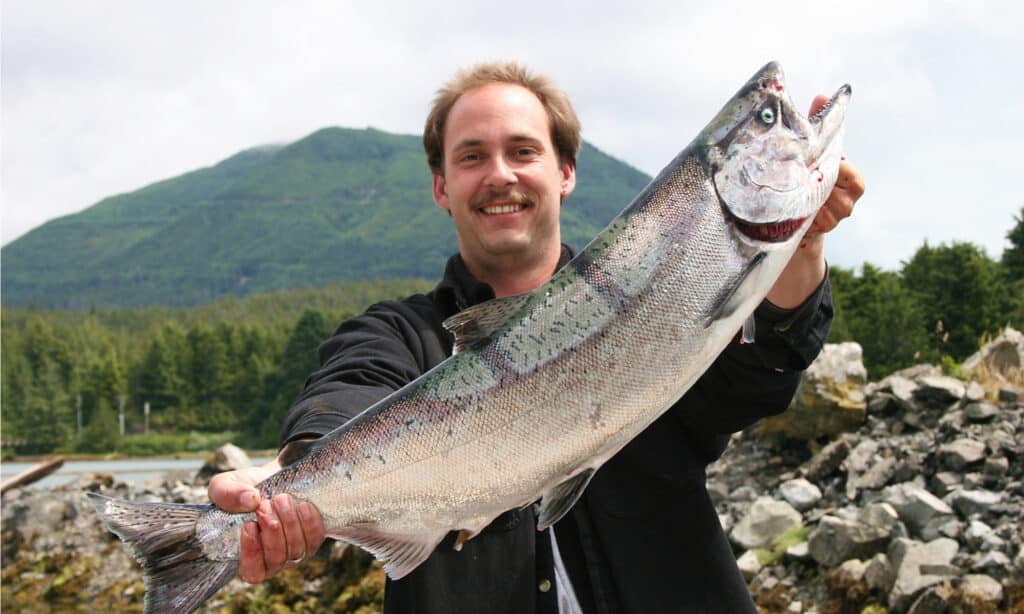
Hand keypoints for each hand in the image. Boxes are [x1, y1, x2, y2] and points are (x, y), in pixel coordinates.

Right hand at [208, 461, 325, 583]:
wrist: (269, 478)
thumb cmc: (242, 490)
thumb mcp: (224, 486)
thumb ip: (227, 494)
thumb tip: (250, 500)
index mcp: (246, 557)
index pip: (252, 572)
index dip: (252, 553)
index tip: (249, 526)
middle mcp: (272, 560)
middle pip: (276, 558)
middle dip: (272, 530)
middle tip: (265, 505)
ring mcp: (294, 551)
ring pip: (297, 549)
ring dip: (290, 522)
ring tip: (281, 499)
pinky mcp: (312, 538)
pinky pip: (315, 538)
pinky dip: (310, 522)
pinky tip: (302, 505)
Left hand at [766, 95, 865, 308]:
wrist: (797, 219)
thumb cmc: (807, 177)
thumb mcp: (815, 151)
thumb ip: (820, 123)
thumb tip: (823, 95)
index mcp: (852, 181)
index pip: (850, 175)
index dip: (834, 169)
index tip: (816, 163)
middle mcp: (846, 204)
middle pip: (833, 193)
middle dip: (812, 183)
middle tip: (792, 175)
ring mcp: (832, 221)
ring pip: (818, 209)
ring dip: (800, 200)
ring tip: (784, 191)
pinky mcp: (815, 233)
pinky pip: (805, 223)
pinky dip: (794, 215)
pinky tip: (782, 209)